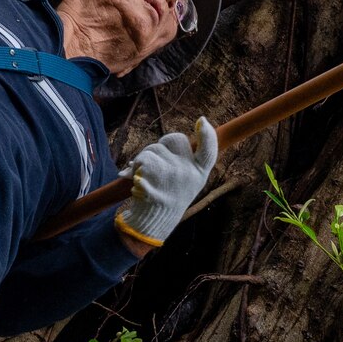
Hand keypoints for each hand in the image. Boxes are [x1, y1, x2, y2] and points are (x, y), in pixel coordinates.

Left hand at [115, 118, 218, 246]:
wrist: (152, 221)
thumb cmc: (168, 197)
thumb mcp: (186, 182)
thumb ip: (184, 161)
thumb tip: (172, 142)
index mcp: (199, 173)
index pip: (208, 151)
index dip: (206, 135)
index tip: (201, 120)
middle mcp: (189, 172)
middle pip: (175, 140)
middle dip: (161, 145)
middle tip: (154, 162)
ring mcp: (173, 173)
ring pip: (154, 149)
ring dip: (143, 160)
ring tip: (145, 178)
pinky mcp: (155, 175)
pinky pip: (142, 159)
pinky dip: (134, 168)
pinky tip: (138, 182)